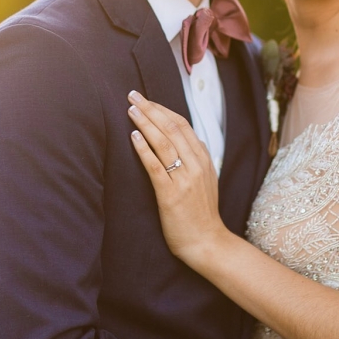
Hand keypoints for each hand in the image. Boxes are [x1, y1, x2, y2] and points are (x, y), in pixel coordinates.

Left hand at [127, 90, 227, 264]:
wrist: (207, 242)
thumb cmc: (202, 214)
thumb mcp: (206, 181)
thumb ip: (196, 160)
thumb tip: (184, 141)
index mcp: (204, 160)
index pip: (182, 126)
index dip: (163, 110)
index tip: (147, 100)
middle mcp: (196, 165)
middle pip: (172, 128)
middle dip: (151, 109)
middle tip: (133, 95)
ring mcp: (184, 179)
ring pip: (164, 142)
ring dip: (146, 123)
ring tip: (131, 110)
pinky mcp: (170, 194)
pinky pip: (156, 166)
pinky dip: (144, 148)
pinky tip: (133, 136)